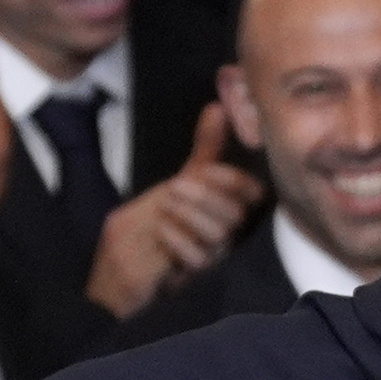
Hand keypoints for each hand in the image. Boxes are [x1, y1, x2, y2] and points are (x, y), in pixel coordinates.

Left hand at [87, 105, 261, 316]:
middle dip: (207, 195)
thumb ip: (206, 148)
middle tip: (176, 185)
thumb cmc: (164, 219)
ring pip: (219, 235)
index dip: (237, 182)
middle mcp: (227, 232)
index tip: (209, 169)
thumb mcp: (186, 179)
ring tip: (166, 201)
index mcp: (229, 207)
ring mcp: (212, 254)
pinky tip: (161, 226)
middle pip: (234, 214)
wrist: (127, 266)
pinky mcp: (193, 273)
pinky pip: (197, 259)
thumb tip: (218, 106)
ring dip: (193, 214)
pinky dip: (180, 240)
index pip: (253, 195)